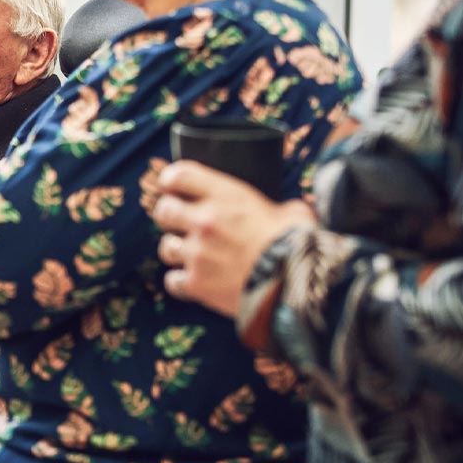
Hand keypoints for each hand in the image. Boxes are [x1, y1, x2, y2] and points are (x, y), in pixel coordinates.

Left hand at [153, 160, 315, 316]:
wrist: (296, 287)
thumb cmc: (299, 246)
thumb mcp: (293, 213)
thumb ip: (279, 208)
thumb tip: (284, 212)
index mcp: (226, 197)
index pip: (179, 175)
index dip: (171, 181)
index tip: (173, 188)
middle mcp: (205, 221)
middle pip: (163, 210)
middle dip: (169, 216)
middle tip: (180, 224)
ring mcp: (197, 253)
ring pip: (166, 247)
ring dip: (177, 251)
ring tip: (196, 256)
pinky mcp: (196, 283)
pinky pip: (172, 281)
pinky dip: (182, 283)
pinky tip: (198, 282)